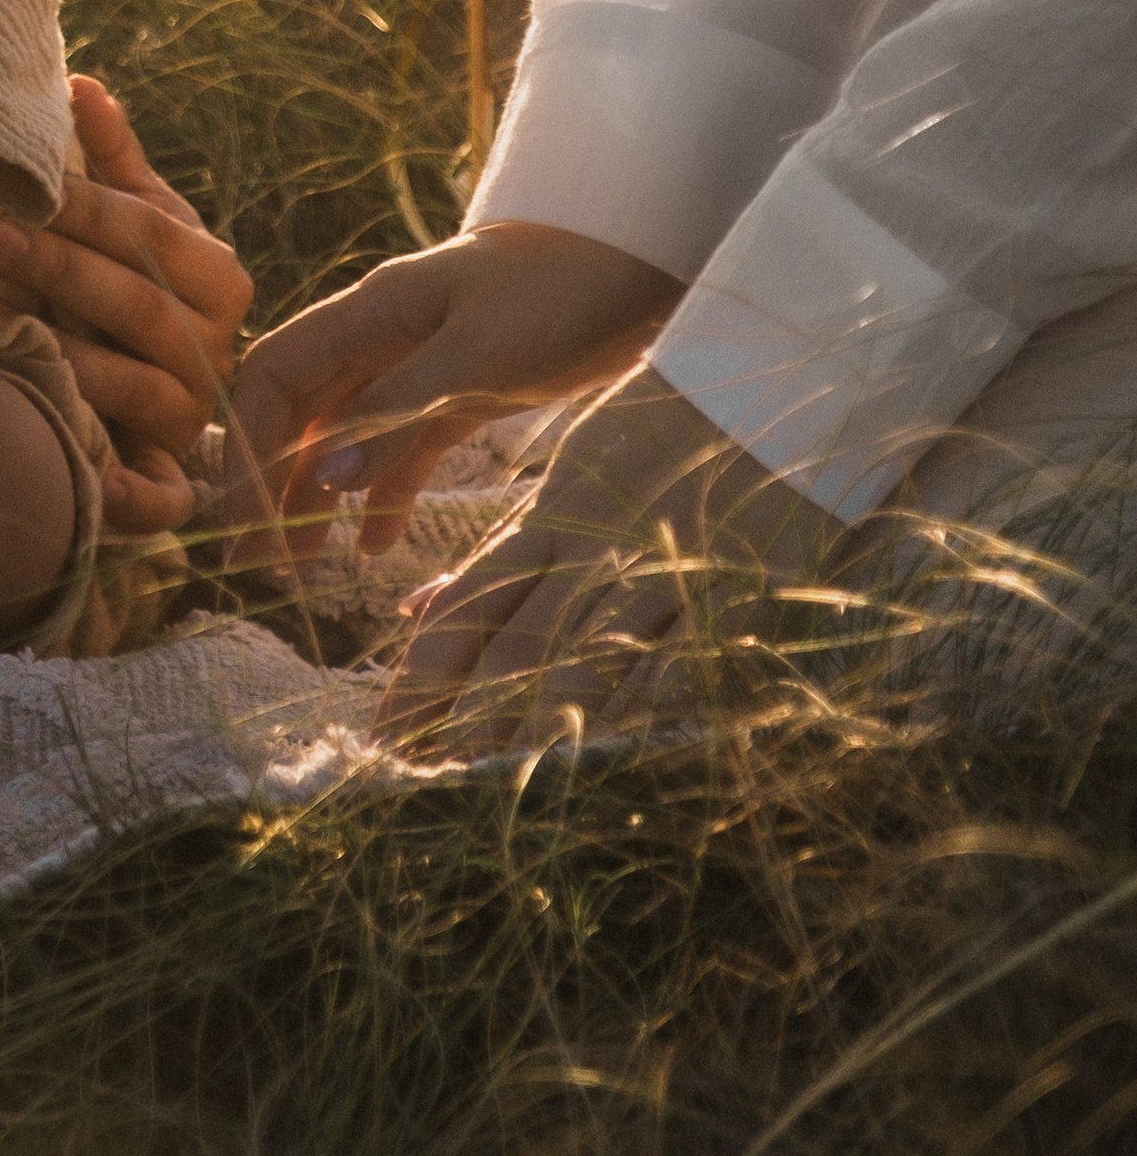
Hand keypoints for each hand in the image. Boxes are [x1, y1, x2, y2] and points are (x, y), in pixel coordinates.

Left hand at [0, 78, 249, 533]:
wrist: (154, 387)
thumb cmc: (134, 286)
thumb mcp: (137, 223)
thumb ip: (113, 165)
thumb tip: (79, 84)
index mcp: (217, 274)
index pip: (150, 235)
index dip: (84, 210)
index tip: (14, 189)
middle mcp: (217, 347)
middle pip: (141, 305)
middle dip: (62, 270)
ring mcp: (195, 415)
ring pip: (139, 388)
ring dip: (68, 359)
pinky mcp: (172, 478)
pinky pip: (163, 494)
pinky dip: (132, 494)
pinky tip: (91, 477)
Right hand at [220, 220, 681, 566]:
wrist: (642, 258)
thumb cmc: (562, 291)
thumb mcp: (481, 354)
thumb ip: (402, 411)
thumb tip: (327, 478)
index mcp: (372, 311)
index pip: (276, 375)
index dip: (250, 444)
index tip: (249, 520)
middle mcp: (383, 337)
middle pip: (301, 410)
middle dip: (270, 482)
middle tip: (256, 563)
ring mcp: (423, 365)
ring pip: (345, 436)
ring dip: (317, 496)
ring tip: (304, 566)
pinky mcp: (466, 393)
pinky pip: (402, 449)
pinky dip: (382, 495)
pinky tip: (374, 545)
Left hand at [375, 369, 844, 752]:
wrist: (768, 377)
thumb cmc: (663, 431)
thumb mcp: (569, 479)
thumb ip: (502, 554)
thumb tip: (416, 612)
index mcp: (553, 518)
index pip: (472, 606)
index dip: (426, 673)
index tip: (388, 731)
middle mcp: (596, 549)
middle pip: (516, 644)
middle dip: (464, 713)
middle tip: (419, 774)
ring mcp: (664, 570)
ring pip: (589, 656)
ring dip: (538, 720)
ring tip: (486, 778)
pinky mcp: (734, 588)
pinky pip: (682, 656)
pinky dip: (642, 703)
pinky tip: (607, 750)